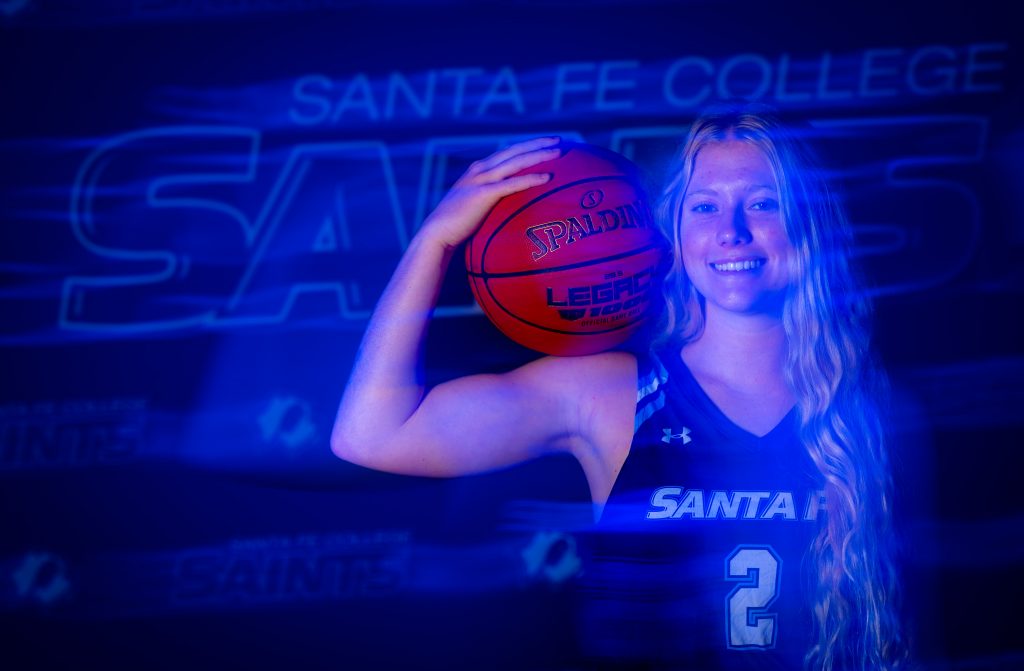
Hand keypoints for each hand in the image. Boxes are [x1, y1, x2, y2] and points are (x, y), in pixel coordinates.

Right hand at [419, 136, 561, 249]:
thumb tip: (508, 204)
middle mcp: (481, 169)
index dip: (528, 145)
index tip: (547, 142)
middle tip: (560, 140)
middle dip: (538, 144)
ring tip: (559, 152)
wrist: (437, 232)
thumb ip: (489, 197)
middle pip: (514, 151)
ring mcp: (481, 180)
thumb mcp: (474, 203)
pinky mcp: (482, 194)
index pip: (508, 152)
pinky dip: (529, 179)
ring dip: (538, 155)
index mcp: (480, 169)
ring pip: (515, 162)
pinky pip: (511, 184)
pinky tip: (547, 178)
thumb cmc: (458, 223)